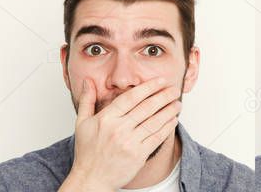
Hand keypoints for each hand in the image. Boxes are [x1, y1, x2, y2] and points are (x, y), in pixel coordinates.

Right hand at [61, 77, 180, 191]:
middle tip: (174, 89)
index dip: (149, 87)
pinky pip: (156, 138)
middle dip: (163, 96)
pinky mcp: (138, 156)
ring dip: (169, 110)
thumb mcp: (82, 123)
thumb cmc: (87, 152)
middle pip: (146, 107)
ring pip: (154, 121)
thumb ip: (87, 100)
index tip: (160, 80)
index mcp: (107, 118)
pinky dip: (167, 127)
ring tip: (177, 103)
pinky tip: (173, 120)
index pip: (132, 97)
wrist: (91, 180)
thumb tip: (87, 80)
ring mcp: (129, 143)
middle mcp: (119, 129)